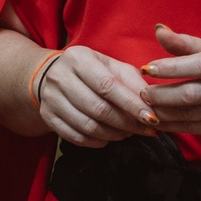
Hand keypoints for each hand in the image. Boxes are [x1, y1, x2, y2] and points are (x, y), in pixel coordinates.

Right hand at [35, 44, 156, 146]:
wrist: (51, 74)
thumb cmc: (90, 71)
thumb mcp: (112, 66)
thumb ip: (133, 81)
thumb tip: (152, 104)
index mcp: (78, 59)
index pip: (108, 86)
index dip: (131, 105)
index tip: (152, 119)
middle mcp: (60, 77)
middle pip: (98, 108)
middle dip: (126, 123)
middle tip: (145, 130)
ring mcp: (51, 98)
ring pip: (87, 126)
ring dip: (114, 134)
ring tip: (128, 133)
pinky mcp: (48, 117)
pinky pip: (75, 137)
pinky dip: (97, 142)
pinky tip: (108, 137)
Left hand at [139, 24, 200, 142]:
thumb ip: (189, 44)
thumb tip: (158, 29)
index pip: (200, 64)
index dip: (171, 67)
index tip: (146, 68)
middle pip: (194, 93)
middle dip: (162, 95)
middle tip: (141, 92)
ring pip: (194, 113)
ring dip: (165, 113)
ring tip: (144, 107)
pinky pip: (199, 128)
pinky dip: (176, 126)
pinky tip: (160, 122)